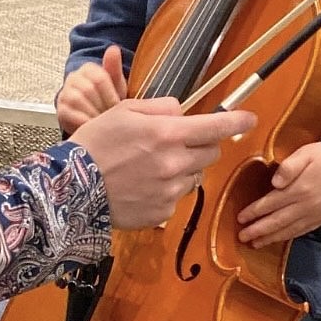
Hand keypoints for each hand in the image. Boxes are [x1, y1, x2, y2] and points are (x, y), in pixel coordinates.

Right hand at [56, 45, 127, 133]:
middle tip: (110, 116)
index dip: (111, 95)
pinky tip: (91, 125)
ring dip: (92, 113)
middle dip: (102, 106)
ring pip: (78, 100)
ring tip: (101, 120)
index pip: (100, 78)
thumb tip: (113, 49)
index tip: (117, 106)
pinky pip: (70, 114)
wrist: (96, 118)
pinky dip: (83, 122)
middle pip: (89, 90)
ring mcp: (65, 93)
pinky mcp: (60, 110)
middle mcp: (74, 78)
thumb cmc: (107, 99)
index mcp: (89, 69)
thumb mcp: (116, 85)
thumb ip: (114, 68)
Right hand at [71, 97, 255, 229]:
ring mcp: (170, 191)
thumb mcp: (123, 111)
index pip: (215, 127)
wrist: (70, 190)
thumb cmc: (94, 144)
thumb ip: (159, 108)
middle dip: (200, 145)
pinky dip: (167, 190)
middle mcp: (174, 163)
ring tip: (150, 167)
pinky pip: (177, 198)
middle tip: (175, 143)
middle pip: (210, 153)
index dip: (236, 121)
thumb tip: (182, 111)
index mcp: (166, 134)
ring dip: (183, 169)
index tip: (250, 118)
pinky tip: (142, 186)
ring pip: (195, 177)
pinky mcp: (162, 213)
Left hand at [236, 141, 320, 247]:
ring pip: (288, 230)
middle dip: (258, 230)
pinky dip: (287, 237)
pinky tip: (277, 239)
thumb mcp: (305, 153)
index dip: (254, 212)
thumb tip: (274, 183)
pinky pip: (301, 232)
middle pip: (277, 221)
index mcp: (299, 189)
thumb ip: (289, 167)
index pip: (271, 203)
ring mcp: (315, 215)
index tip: (240, 218)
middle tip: (242, 237)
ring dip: (270, 238)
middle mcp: (306, 206)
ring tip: (255, 244)